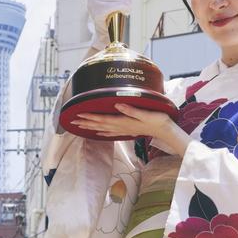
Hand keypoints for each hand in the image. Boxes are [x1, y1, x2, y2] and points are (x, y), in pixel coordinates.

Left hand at [74, 103, 190, 155]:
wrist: (165, 131)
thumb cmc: (157, 120)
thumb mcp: (145, 113)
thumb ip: (131, 110)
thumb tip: (117, 105)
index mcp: (123, 121)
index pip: (102, 119)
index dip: (89, 116)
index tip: (78, 114)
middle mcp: (121, 127)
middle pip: (99, 125)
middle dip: (85, 122)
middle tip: (72, 121)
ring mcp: (123, 130)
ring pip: (102, 129)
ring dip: (90, 127)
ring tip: (80, 126)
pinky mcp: (127, 130)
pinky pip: (110, 132)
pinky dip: (101, 132)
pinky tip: (96, 132)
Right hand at [87, 0, 131, 48]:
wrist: (104, 31)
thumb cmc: (110, 14)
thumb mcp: (115, 0)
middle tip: (129, 5)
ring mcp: (95, 2)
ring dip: (127, 3)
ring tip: (127, 9)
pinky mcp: (99, 10)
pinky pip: (117, 5)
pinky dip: (124, 8)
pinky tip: (126, 11)